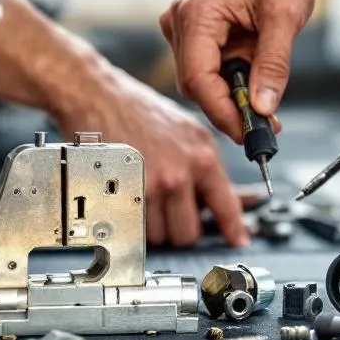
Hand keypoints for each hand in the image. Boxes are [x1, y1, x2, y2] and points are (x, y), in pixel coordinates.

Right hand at [52, 64, 249, 248]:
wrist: (100, 99)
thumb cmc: (141, 113)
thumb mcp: (190, 134)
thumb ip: (211, 170)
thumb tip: (239, 199)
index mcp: (201, 157)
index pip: (226, 206)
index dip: (234, 229)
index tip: (238, 241)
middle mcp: (178, 174)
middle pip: (189, 233)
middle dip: (181, 227)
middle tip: (173, 210)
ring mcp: (150, 186)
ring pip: (162, 235)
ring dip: (156, 226)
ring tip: (149, 197)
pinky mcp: (123, 193)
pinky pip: (137, 229)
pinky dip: (136, 221)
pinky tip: (133, 198)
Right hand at [159, 0, 320, 142]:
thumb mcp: (284, 15)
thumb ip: (273, 65)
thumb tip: (263, 108)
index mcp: (196, 15)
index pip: (199, 81)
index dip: (223, 113)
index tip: (250, 133)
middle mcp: (181, 21)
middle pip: (197, 84)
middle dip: (230, 108)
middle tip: (266, 126)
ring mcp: (185, 23)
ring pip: (202, 77)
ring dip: (232, 95)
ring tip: (267, 105)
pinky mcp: (196, 26)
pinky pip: (208, 63)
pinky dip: (231, 78)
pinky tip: (256, 83)